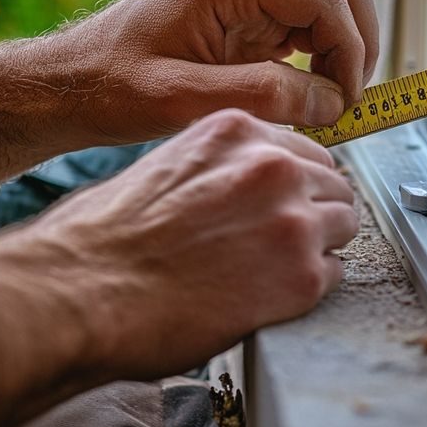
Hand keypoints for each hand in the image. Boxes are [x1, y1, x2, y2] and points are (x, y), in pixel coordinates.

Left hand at [0, 0, 378, 184]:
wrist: (68, 84)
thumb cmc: (110, 89)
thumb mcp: (184, 102)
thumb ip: (264, 96)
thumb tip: (331, 101)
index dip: (350, 51)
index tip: (345, 102)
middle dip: (357, 42)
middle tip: (348, 99)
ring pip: (325, 3)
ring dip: (339, 52)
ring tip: (326, 104)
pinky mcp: (240, 13)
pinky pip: (300, 25)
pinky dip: (317, 58)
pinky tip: (303, 97)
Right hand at [0, 110, 358, 426]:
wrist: (80, 293)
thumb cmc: (101, 238)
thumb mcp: (161, 166)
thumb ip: (216, 168)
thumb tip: (237, 188)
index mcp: (237, 133)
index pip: (304, 149)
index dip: (298, 180)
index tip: (290, 200)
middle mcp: (274, 167)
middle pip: (333, 183)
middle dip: (315, 210)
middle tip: (287, 240)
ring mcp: (294, 221)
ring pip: (345, 224)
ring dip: (321, 246)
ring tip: (279, 268)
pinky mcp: (302, 278)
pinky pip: (337, 274)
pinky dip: (312, 285)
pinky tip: (273, 294)